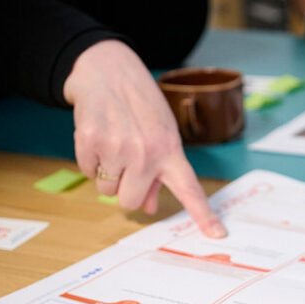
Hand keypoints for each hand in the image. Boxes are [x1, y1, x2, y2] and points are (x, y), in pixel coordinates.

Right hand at [63, 40, 225, 236]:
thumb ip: (156, 173)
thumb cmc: (139, 106)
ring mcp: (118, 147)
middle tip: (124, 164)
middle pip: (129, 202)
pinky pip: (87, 171)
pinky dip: (89, 159)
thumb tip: (148, 207)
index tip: (218, 234)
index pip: (190, 189)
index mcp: (170, 150)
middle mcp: (147, 152)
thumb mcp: (159, 134)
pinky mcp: (90, 140)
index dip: (203, 215)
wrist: (108, 69)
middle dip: (124, 189)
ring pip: (106, 190)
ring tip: (112, 142)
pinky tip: (98, 135)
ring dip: (106, 172)